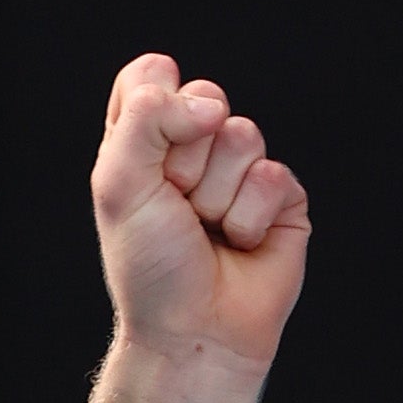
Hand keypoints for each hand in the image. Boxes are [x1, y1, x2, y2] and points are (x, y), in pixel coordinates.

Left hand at [90, 53, 310, 373]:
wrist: (195, 327)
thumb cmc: (149, 264)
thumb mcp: (119, 186)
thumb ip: (144, 121)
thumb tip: (208, 104)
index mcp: (142, 140)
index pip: (151, 74)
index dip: (153, 103)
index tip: (144, 153)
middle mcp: (191, 149)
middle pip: (205, 97)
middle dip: (186, 156)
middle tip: (175, 202)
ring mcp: (240, 171)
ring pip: (244, 135)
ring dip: (217, 193)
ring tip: (206, 229)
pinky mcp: (282, 197)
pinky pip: (275, 176)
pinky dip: (250, 216)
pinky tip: (240, 243)